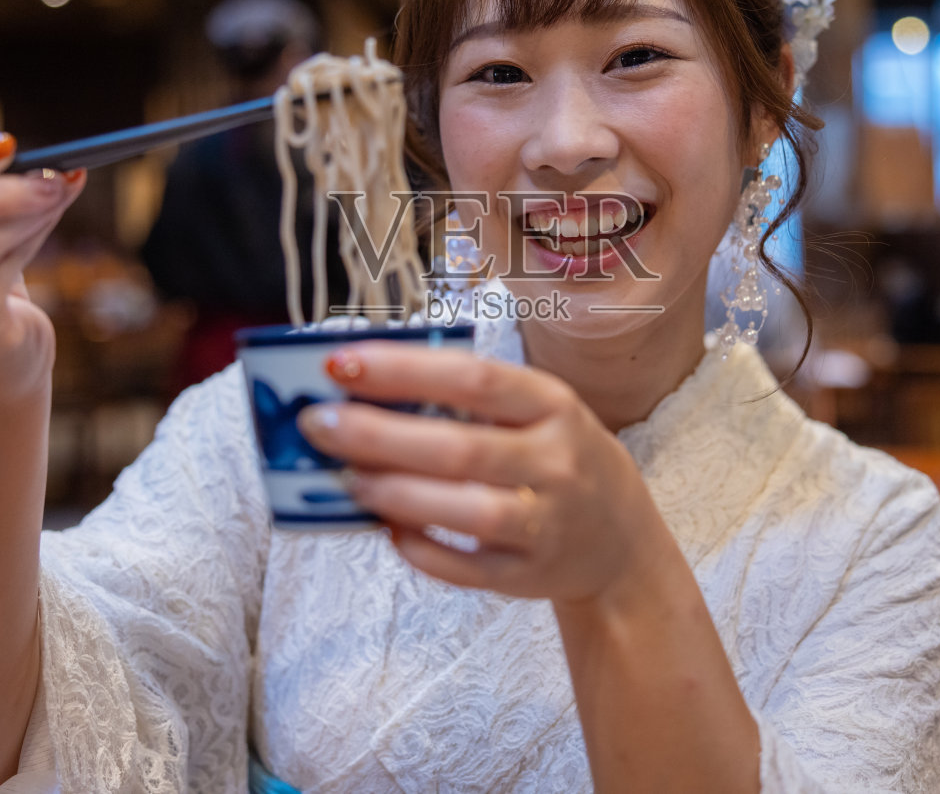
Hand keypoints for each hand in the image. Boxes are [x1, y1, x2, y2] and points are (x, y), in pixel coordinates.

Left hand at [297, 343, 664, 605]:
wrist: (621, 542)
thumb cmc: (556, 456)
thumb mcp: (536, 411)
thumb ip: (467, 398)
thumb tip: (362, 386)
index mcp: (552, 403)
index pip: (473, 378)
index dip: (404, 369)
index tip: (340, 363)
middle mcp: (556, 460)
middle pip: (461, 447)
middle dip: (380, 435)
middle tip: (318, 424)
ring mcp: (545, 522)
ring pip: (466, 510)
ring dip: (397, 494)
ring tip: (345, 479)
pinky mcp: (528, 575)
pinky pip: (466, 568)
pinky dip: (421, 549)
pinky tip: (387, 528)